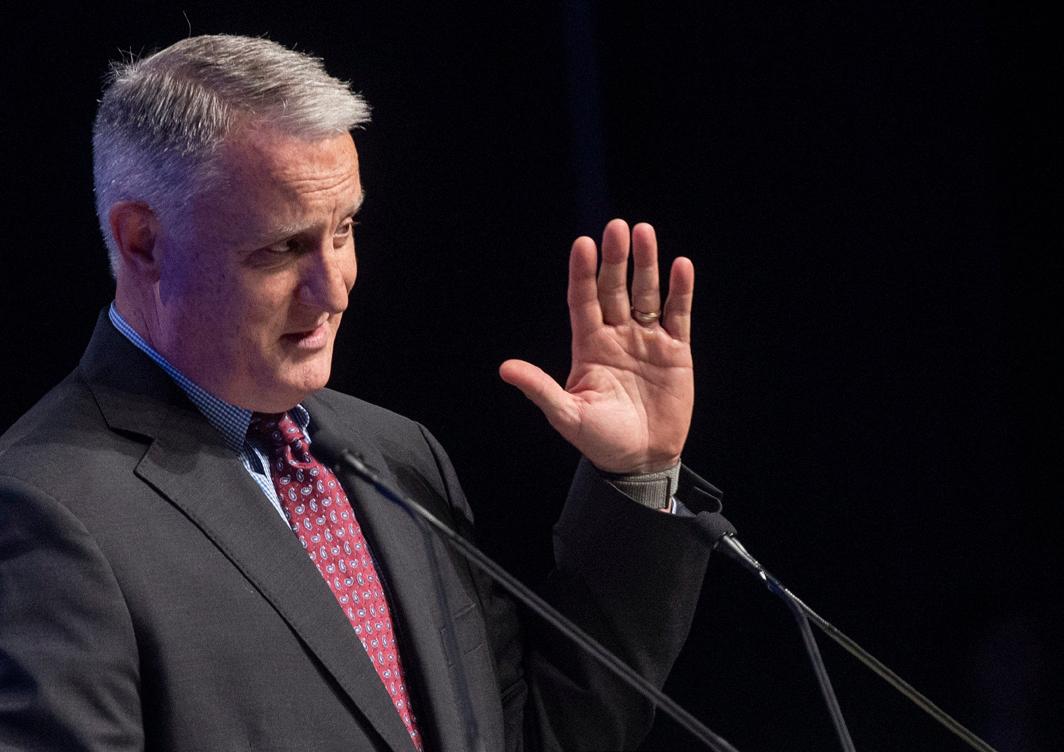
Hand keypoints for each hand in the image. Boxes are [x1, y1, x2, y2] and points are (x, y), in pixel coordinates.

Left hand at [499, 219, 693, 473]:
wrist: (640, 460)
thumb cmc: (600, 440)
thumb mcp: (566, 415)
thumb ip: (540, 388)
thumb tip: (505, 368)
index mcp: (588, 346)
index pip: (583, 300)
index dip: (583, 273)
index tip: (583, 244)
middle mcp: (616, 336)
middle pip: (615, 289)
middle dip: (616, 259)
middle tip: (617, 227)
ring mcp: (646, 340)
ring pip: (647, 293)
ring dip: (646, 264)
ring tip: (645, 232)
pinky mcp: (675, 351)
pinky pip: (677, 314)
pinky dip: (680, 291)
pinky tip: (681, 265)